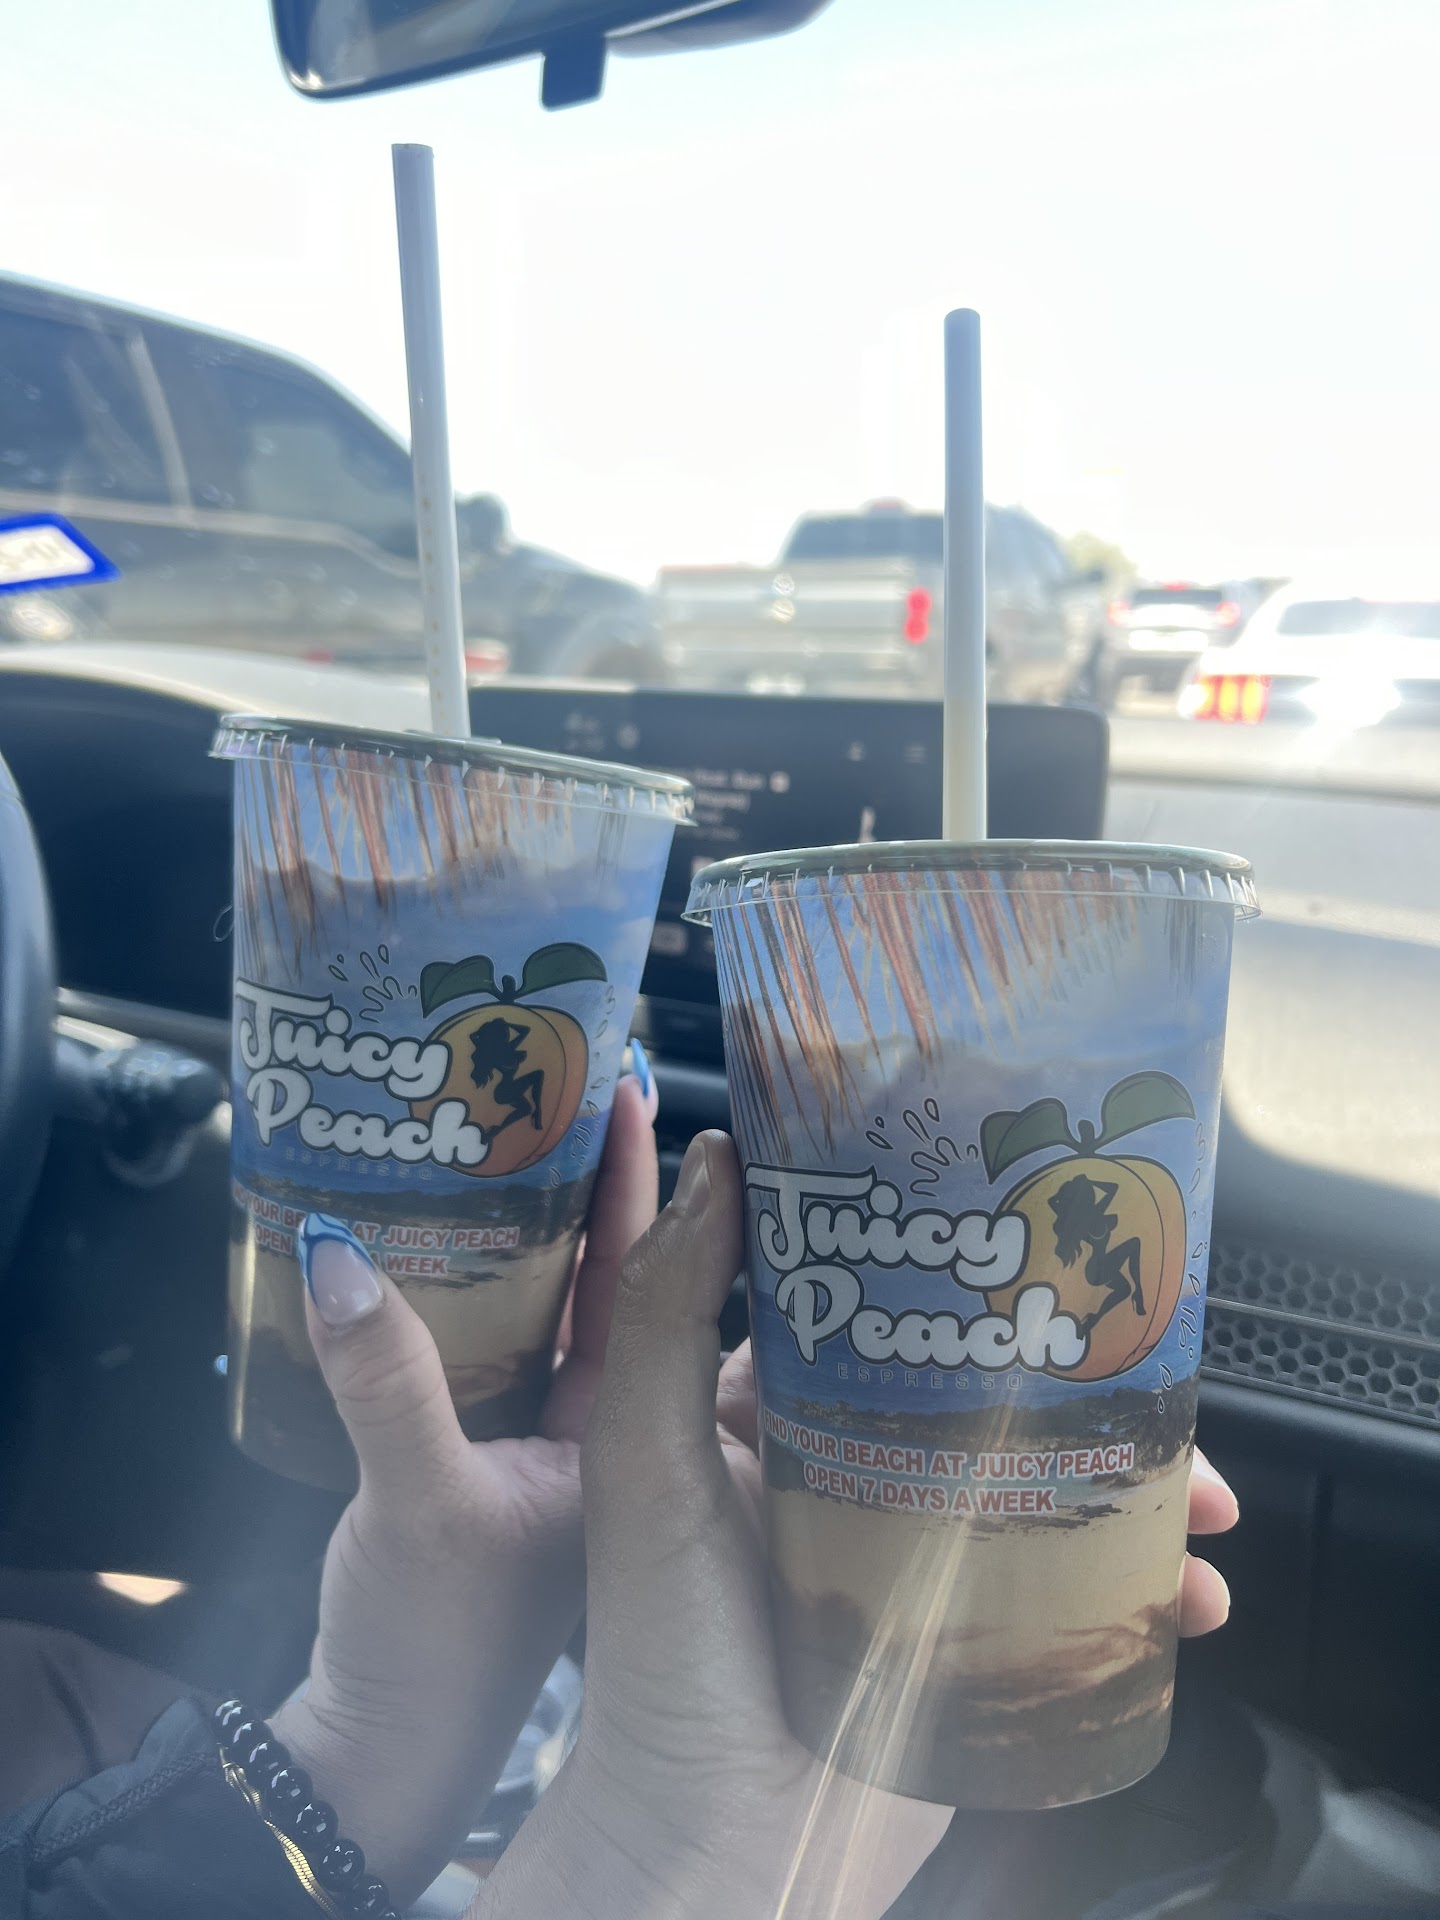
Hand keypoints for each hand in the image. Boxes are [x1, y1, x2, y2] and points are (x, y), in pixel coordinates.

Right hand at [272, 1065, 658, 1907]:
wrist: (384, 1742)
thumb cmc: (436, 1648)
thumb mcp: (422, 1503)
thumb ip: (386, 1379)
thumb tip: (336, 1252)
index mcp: (647, 1438)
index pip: (676, 1279)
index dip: (670, 1184)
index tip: (652, 1086)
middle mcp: (620, 1425)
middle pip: (624, 1270)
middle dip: (605, 1177)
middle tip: (577, 1070)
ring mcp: (559, 1432)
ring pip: (562, 1296)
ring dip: (545, 1217)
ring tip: (518, 1114)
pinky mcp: (500, 1443)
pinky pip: (507, 1332)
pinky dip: (493, 1275)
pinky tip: (463, 1216)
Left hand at [476, 1130, 1239, 1919]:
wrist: (716, 1842)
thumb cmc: (660, 1653)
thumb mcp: (644, 1461)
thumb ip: (668, 1316)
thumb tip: (717, 1160)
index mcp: (772, 1417)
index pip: (867, 1305)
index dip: (940, 1255)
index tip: (1011, 1207)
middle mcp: (854, 1474)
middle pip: (985, 1389)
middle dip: (1072, 1368)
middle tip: (1143, 1344)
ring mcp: (922, 1558)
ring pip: (1050, 1483)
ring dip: (1136, 1477)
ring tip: (1199, 1482)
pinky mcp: (973, 1642)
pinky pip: (1077, 1595)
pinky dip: (1147, 1588)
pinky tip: (1189, 1586)